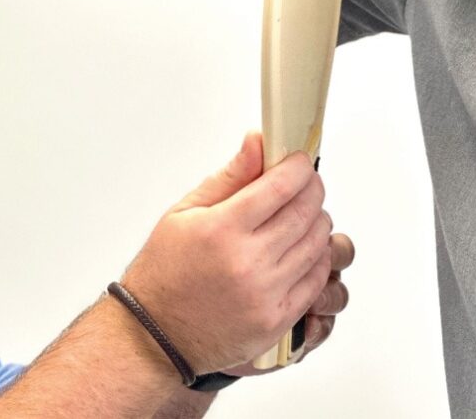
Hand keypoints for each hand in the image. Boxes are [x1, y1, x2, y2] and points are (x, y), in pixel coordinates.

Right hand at [122, 133, 332, 374]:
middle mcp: (247, 261)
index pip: (281, 186)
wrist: (157, 334)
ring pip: (316, 245)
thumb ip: (229, 175)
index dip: (298, 167)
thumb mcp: (186, 211)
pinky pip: (315, 282)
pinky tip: (304, 249)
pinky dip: (317, 259)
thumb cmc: (166, 270)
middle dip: (312, 189)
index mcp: (222, 229)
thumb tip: (258, 141)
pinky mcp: (276, 321)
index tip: (299, 160)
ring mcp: (265, 294)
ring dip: (317, 222)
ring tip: (304, 214)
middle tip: (306, 183)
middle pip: (304, 212)